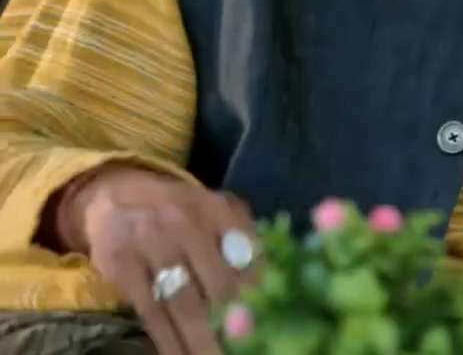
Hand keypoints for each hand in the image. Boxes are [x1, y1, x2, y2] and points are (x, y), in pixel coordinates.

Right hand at [49, 163, 257, 354]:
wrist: (115, 197)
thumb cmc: (179, 210)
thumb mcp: (216, 208)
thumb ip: (244, 236)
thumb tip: (270, 278)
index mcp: (216, 210)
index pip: (248, 254)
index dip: (262, 290)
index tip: (273, 318)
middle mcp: (184, 225)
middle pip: (217, 284)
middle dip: (235, 322)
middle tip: (249, 346)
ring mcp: (150, 246)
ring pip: (183, 303)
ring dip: (202, 339)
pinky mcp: (121, 268)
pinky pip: (151, 312)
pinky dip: (167, 339)